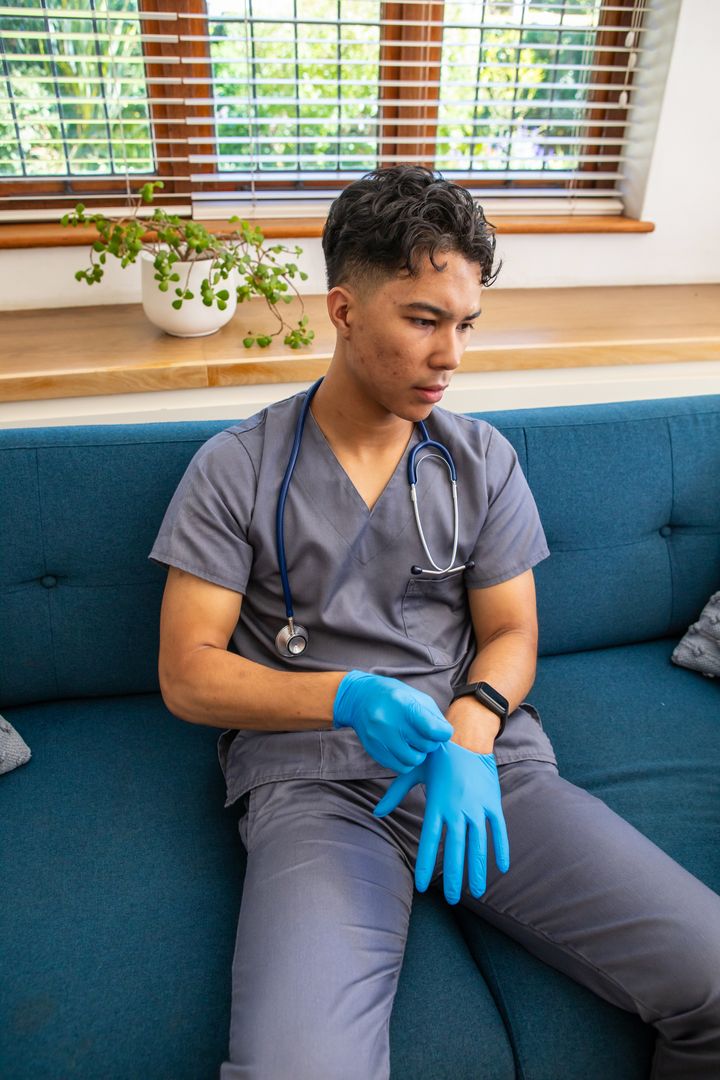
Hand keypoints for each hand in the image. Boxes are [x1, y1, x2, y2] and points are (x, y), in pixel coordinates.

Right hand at [333, 671, 452, 771]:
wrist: (360, 699)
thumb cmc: (393, 696)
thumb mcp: (416, 697)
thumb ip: (434, 717)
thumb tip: (446, 736)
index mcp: (403, 705)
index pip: (433, 730)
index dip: (443, 733)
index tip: (442, 731)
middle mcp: (390, 722)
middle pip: (425, 746)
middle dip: (430, 743)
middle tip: (425, 735)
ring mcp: (380, 738)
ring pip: (413, 760)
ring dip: (419, 754)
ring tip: (414, 743)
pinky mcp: (374, 751)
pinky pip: (399, 767)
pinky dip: (406, 761)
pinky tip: (403, 748)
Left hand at [373, 741, 509, 903]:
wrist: (467, 738)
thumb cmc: (436, 757)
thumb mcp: (412, 773)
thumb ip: (395, 794)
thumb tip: (376, 812)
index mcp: (437, 805)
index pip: (429, 842)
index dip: (426, 865)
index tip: (423, 886)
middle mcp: (457, 810)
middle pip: (456, 850)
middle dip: (454, 877)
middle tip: (453, 900)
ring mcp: (478, 808)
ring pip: (479, 845)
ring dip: (478, 870)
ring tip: (477, 892)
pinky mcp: (493, 803)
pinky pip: (499, 831)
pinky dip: (501, 849)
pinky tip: (502, 868)